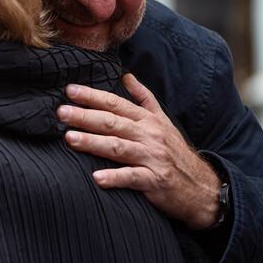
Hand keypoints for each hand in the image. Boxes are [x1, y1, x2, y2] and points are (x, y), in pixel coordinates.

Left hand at [57, 73, 220, 229]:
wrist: (201, 187)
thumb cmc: (174, 152)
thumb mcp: (162, 121)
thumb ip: (143, 98)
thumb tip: (125, 75)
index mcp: (147, 120)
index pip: (115, 104)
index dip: (92, 96)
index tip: (69, 91)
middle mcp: (149, 135)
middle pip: (112, 122)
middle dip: (85, 116)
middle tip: (61, 112)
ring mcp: (152, 157)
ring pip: (118, 147)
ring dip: (93, 142)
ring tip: (70, 139)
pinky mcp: (155, 180)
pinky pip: (132, 178)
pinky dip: (115, 177)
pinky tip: (96, 178)